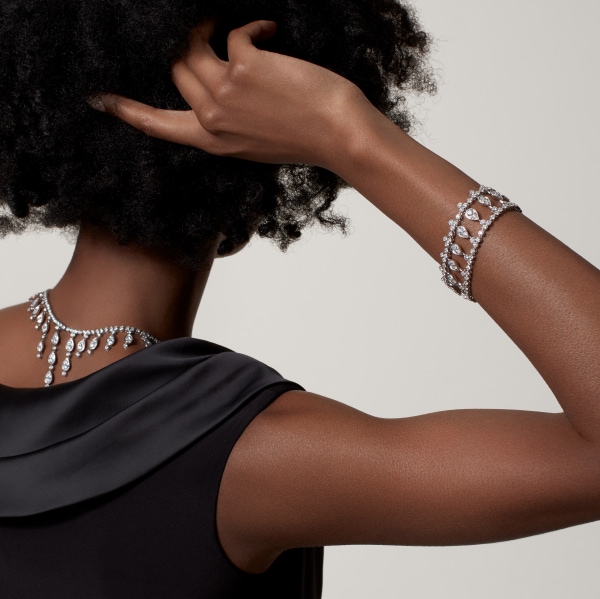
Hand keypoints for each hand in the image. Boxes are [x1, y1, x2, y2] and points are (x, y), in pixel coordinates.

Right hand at [90, 20, 371, 170]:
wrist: (338, 136)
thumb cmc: (303, 138)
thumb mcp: (254, 142)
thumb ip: (226, 122)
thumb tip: (212, 89)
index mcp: (212, 142)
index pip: (157, 126)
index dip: (125, 111)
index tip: (99, 100)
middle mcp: (212, 120)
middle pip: (175, 70)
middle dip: (187, 45)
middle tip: (207, 32)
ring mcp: (225, 94)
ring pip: (191, 46)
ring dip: (208, 26)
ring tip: (228, 25)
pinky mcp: (245, 67)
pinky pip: (233, 32)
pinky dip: (252, 25)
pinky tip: (270, 31)